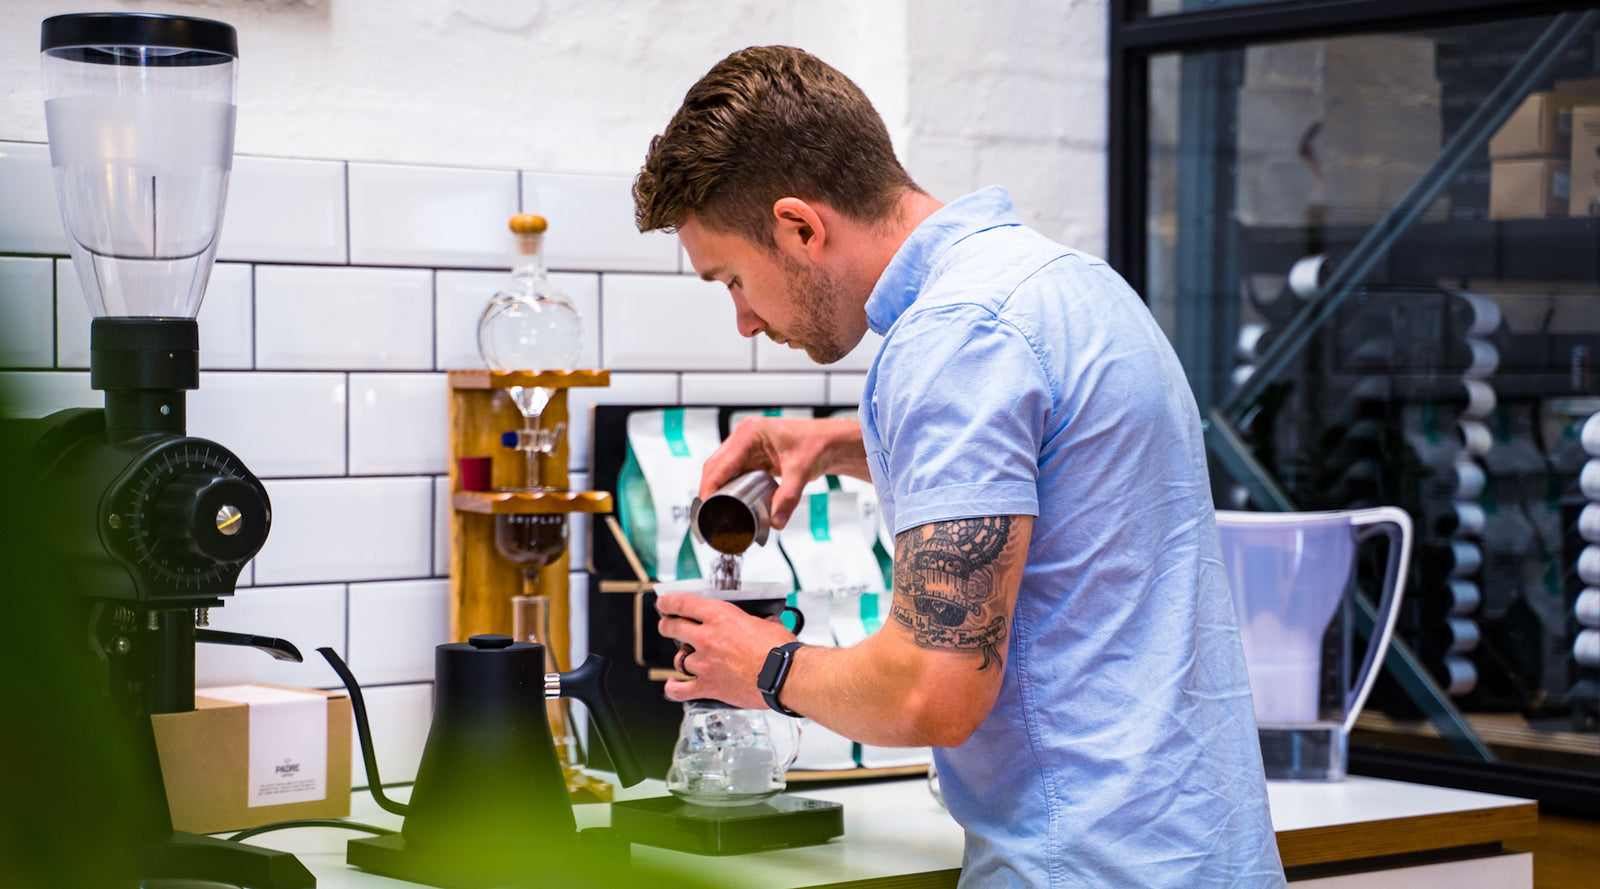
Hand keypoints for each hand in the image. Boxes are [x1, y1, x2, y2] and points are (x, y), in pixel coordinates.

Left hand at [656, 592, 796, 708]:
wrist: (784, 675)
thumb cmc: (779, 650)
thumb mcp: (767, 623)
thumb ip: (756, 621)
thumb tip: (761, 622)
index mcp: (720, 617)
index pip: (683, 603)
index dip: (668, 602)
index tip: (664, 603)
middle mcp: (707, 638)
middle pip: (674, 628)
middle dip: (667, 626)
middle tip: (667, 626)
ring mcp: (705, 663)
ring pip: (678, 659)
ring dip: (681, 658)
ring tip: (685, 658)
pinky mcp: (708, 686)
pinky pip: (680, 689)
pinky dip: (673, 687)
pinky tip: (672, 684)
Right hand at [699, 415, 866, 528]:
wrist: (830, 442)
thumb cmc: (817, 444)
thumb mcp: (801, 471)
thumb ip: (788, 497)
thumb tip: (775, 522)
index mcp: (750, 433)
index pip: (722, 462)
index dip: (711, 485)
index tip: (705, 505)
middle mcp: (744, 436)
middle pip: (716, 466)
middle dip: (710, 490)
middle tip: (708, 514)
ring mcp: (746, 446)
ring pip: (722, 470)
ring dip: (718, 489)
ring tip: (715, 511)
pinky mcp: (752, 455)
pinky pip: (734, 473)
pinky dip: (729, 487)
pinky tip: (728, 502)